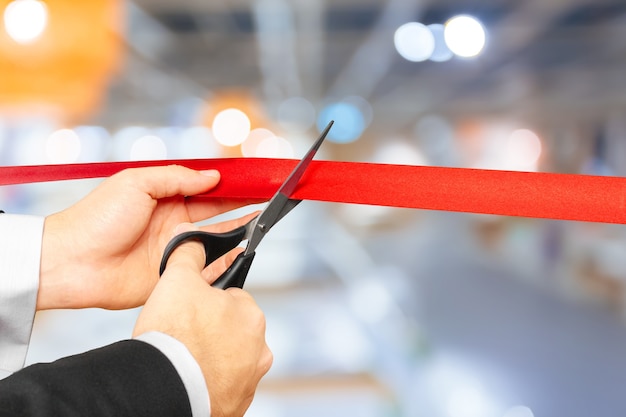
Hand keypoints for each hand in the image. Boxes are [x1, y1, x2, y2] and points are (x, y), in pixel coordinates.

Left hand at [38, 165, 255, 309]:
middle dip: (242, 206)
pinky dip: (224, 262)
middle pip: (217, 214)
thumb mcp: (136, 183)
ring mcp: (174, 250)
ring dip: (238, 231)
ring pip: (215, 240)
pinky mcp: (172, 276)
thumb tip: (212, 176)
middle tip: (268, 201)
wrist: (72, 262)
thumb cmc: (97, 217)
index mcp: (165, 199)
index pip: (206, 189)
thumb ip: (176, 178)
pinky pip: (205, 268)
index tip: (253, 181)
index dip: (230, 185)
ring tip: (261, 222)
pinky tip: (241, 252)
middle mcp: (174, 224)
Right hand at [133, 223, 272, 416]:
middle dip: (211, 330)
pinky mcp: (235, 405)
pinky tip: (189, 378)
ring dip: (211, 358)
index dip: (206, 302)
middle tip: (183, 335)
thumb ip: (188, 255)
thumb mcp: (177, 280)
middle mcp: (259, 349)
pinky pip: (222, 386)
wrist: (163, 388)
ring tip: (184, 358)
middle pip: (231, 330)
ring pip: (228, 360)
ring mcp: (249, 380)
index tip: (188, 311)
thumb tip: (191, 238)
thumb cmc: (174, 336)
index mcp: (251, 315)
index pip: (231, 299)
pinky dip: (208, 382)